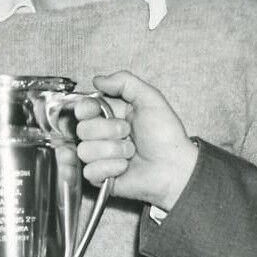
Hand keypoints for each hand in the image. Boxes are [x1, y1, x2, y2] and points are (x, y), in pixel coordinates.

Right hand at [74, 71, 198, 210]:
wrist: (174, 167)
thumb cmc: (167, 136)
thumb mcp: (150, 99)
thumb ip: (125, 82)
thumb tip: (99, 80)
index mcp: (112, 114)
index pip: (83, 108)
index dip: (87, 109)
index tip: (98, 110)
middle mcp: (103, 134)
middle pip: (82, 129)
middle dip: (108, 130)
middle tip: (128, 132)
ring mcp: (101, 156)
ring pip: (85, 150)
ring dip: (112, 150)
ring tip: (131, 152)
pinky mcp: (101, 176)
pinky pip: (90, 171)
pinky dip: (110, 168)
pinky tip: (124, 167)